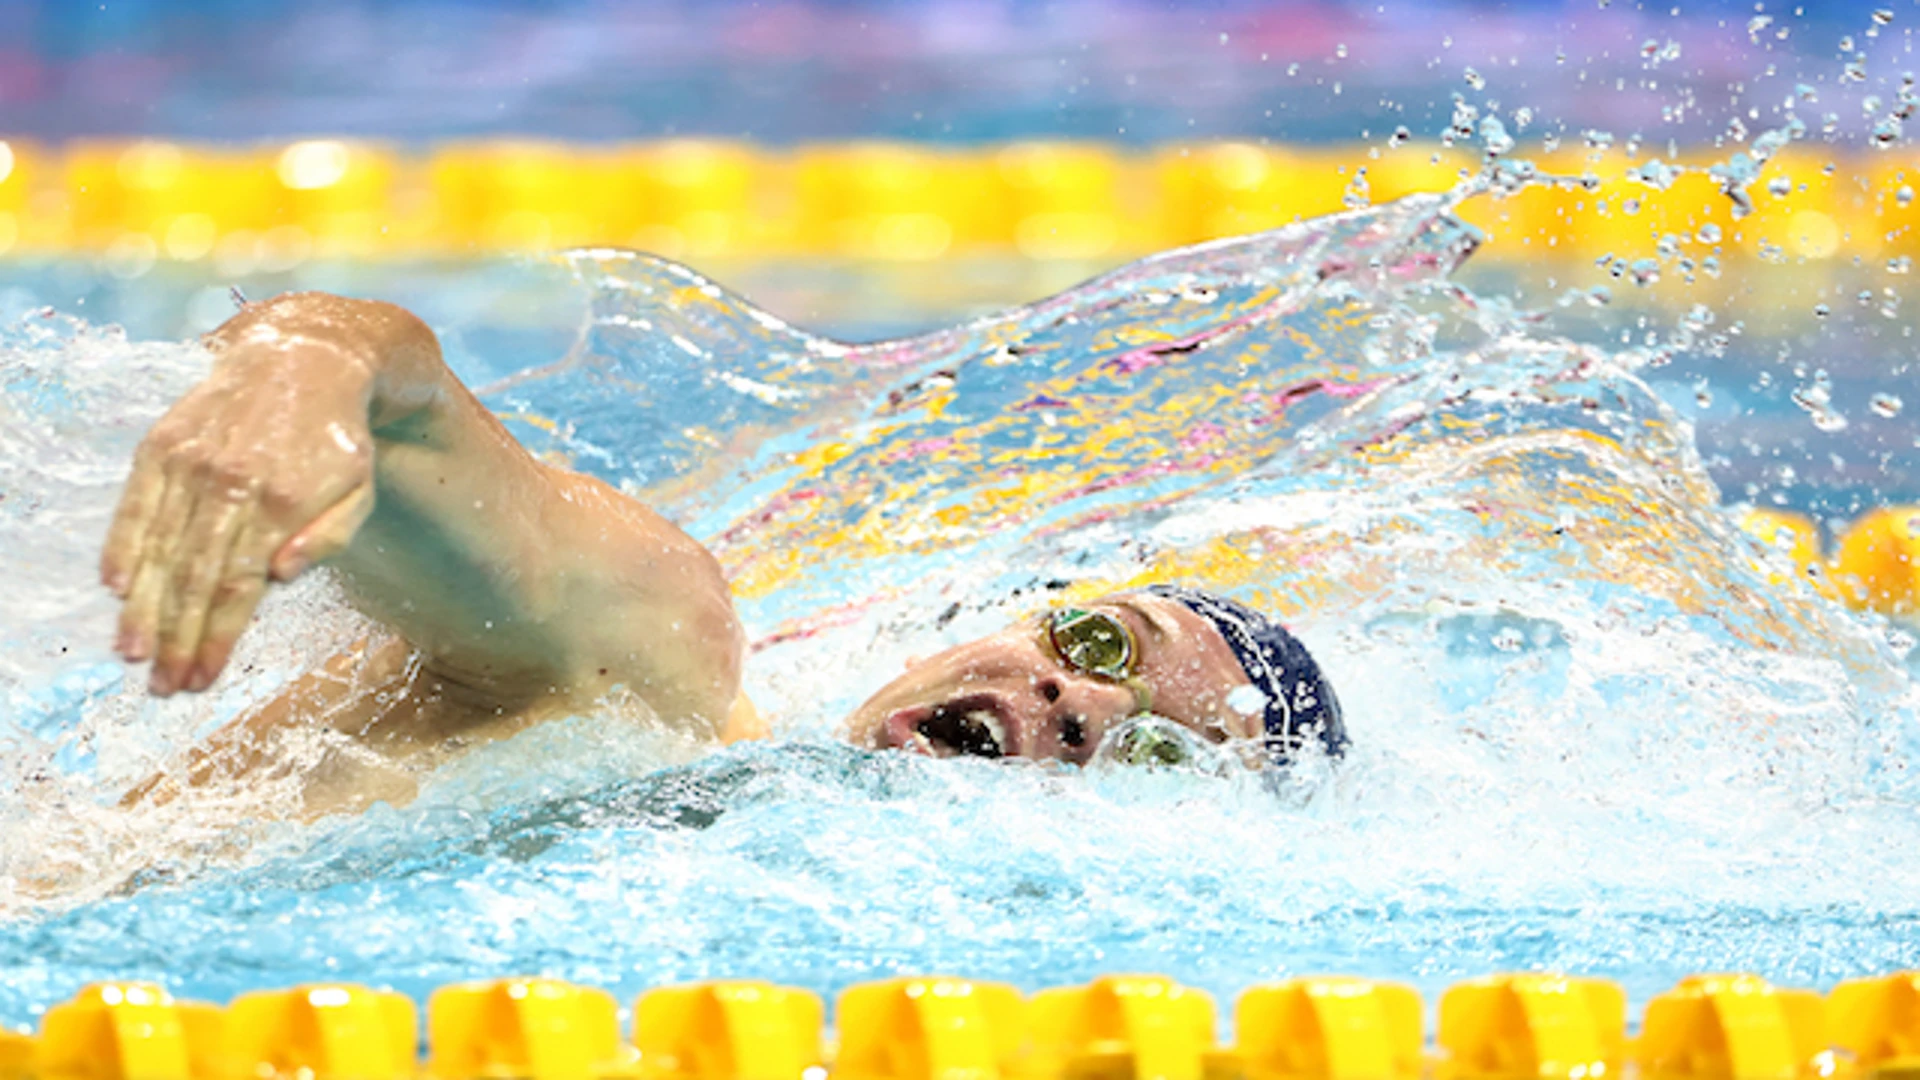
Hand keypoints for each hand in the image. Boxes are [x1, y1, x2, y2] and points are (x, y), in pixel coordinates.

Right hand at [101, 338, 377, 694]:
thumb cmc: (337, 442)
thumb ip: (328, 538)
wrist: (304, 358)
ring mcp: (191, 461)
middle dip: (175, 638)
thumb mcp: (359, 491)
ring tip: (133, 653)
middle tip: (163, 686)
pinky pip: (136, 502)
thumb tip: (277, 579)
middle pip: (192, 577)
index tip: (202, 679)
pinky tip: (116, 588)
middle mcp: (229, 481)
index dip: (215, 637)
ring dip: (143, 607)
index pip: (236, 586)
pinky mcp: (163, 443)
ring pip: (158, 546)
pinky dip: (122, 545)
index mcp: (281, 501)